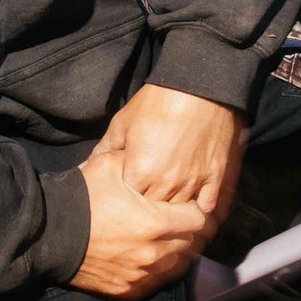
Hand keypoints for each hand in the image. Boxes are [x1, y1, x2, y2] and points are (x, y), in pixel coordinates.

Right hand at [69, 149, 214, 300]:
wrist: (46, 235)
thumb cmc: (80, 198)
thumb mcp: (109, 165)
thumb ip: (141, 161)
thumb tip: (159, 156)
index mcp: (156, 223)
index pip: (200, 220)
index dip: (195, 209)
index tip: (187, 204)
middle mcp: (154, 253)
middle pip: (192, 244)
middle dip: (188, 230)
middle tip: (179, 219)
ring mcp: (141, 275)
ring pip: (177, 265)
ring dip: (177, 251)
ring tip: (166, 237)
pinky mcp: (128, 290)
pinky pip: (157, 282)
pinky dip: (158, 271)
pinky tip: (150, 257)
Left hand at [92, 84, 246, 221]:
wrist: (199, 86)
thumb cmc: (157, 102)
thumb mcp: (122, 123)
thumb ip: (104, 151)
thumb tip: (85, 169)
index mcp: (140, 173)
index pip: (128, 204)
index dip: (127, 201)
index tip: (128, 197)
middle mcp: (167, 183)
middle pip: (154, 213)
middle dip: (149, 211)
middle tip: (148, 205)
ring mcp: (193, 182)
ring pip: (181, 214)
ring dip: (174, 213)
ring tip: (169, 212)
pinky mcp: (215, 177)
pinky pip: (208, 206)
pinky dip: (201, 211)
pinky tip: (195, 210)